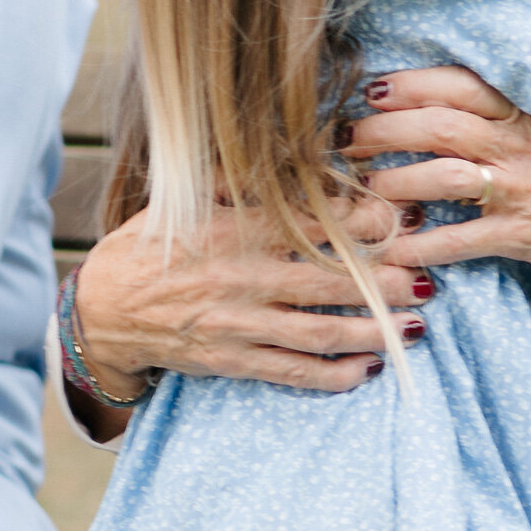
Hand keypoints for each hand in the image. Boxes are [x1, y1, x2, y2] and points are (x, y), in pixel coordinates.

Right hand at [74, 194, 432, 414]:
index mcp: (232, 227)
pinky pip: (291, 371)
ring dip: (373, 331)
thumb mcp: (192, 198)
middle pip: (328, 279)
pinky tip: (368, 370)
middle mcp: (239, 275)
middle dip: (385, 282)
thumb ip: (246, 179)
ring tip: (415, 327)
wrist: (103, 308)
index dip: (364, 223)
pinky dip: (333, 374)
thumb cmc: (155, 245)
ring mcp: (236, 322)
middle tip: (427, 280)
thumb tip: (303, 156)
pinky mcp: (231, 360)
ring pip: (318, 331)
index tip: (403, 221)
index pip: (311, 223)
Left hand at [340, 66, 530, 296]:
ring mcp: (524, 189)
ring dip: (390, 184)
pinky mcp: (527, 236)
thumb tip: (465, 100)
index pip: (458, 82)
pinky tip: (390, 255)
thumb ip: (520, 113)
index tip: (369, 90)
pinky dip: (420, 248)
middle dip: (380, 130)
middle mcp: (523, 143)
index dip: (407, 82)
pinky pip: (461, 241)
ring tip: (358, 195)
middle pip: (436, 122)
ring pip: (440, 176)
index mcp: (530, 112)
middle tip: (342, 141)